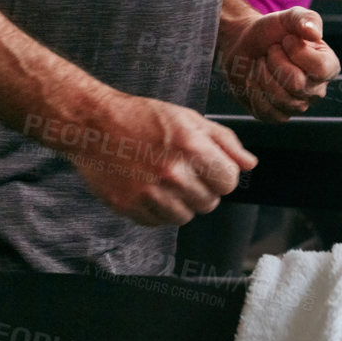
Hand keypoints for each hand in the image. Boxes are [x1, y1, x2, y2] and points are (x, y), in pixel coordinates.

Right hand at [60, 94, 256, 226]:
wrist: (93, 124)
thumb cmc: (139, 118)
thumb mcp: (187, 118)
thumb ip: (223, 141)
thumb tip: (249, 163)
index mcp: (191, 147)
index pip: (229, 181)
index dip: (220, 174)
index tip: (207, 167)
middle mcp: (173, 173)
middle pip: (210, 202)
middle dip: (200, 189)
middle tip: (179, 170)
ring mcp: (150, 193)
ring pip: (185, 217)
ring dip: (179, 202)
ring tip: (162, 180)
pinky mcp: (130, 207)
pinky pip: (158, 222)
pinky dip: (156, 210)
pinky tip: (146, 187)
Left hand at [219, 7, 339, 120]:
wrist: (245, 43)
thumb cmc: (273, 30)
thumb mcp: (290, 17)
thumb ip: (306, 19)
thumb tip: (313, 33)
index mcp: (328, 66)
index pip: (320, 68)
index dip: (296, 51)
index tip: (285, 39)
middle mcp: (316, 90)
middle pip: (296, 84)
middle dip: (275, 62)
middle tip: (269, 51)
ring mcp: (297, 105)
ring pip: (280, 99)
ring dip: (262, 75)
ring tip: (260, 63)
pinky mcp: (275, 114)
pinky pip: (267, 112)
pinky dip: (254, 92)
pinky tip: (252, 78)